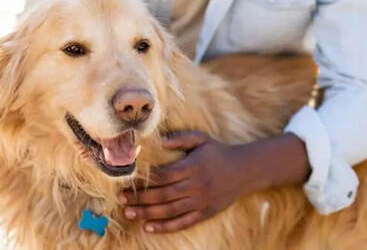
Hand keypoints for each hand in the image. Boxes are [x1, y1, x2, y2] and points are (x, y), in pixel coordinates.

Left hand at [119, 131, 247, 232]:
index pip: (163, 176)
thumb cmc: (218, 152)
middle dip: (139, 199)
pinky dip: (165, 227)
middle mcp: (196, 186)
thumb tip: (157, 141)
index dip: (144, 180)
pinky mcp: (205, 213)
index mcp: (192, 167)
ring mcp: (201, 201)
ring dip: (147, 213)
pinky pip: (183, 222)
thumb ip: (179, 138)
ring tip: (129, 213)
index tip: (127, 182)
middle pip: (162, 195)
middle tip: (121, 200)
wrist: (245, 170)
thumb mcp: (201, 139)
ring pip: (169, 211)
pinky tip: (149, 227)